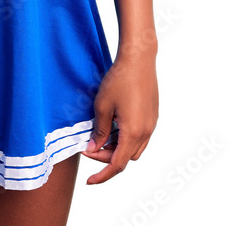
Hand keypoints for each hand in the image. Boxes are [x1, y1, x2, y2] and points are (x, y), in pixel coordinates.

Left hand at [81, 51, 158, 183]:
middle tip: (88, 147)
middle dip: (107, 157)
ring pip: (134, 148)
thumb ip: (99, 131)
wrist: (139, 59)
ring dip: (117, 148)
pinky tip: (113, 125)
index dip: (103, 174)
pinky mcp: (152, 116)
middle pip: (126, 157)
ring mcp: (152, 124)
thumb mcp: (102, 106)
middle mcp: (146, 132)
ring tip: (100, 136)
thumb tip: (93, 148)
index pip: (118, 164)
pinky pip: (139, 136)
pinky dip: (125, 138)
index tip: (90, 181)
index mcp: (133, 132)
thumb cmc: (119, 79)